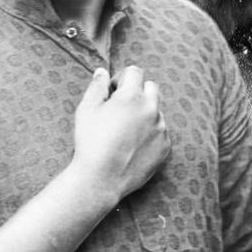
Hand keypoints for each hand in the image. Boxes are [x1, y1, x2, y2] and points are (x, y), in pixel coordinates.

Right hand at [71, 66, 169, 203]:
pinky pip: (160, 131)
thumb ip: (97, 86)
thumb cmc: (90, 141)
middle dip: (137, 92)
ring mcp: (160, 129)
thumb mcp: (87, 109)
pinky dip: (149, 133)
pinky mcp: (165, 147)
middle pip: (150, 87)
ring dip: (144, 113)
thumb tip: (102, 72)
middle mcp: (150, 109)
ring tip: (124, 131)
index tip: (111, 93)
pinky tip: (132, 145)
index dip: (121, 79)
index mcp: (131, 96)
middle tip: (120, 109)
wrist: (100, 179)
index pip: (134, 72)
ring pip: (156, 110)